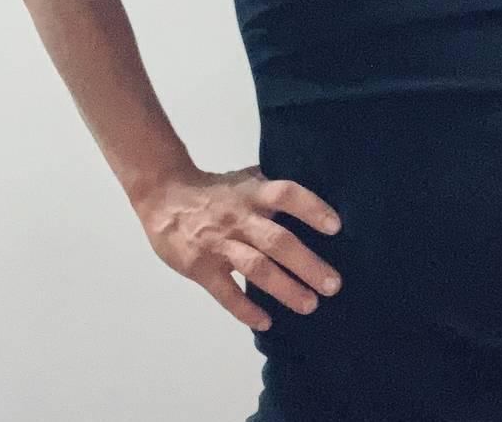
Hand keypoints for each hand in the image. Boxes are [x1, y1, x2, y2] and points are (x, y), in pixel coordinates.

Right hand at [133, 163, 343, 331]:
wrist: (165, 198)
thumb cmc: (217, 190)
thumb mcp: (247, 179)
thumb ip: (274, 188)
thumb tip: (315, 192)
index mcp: (254, 193)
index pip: (287, 195)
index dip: (312, 208)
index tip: (336, 227)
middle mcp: (240, 218)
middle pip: (277, 241)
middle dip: (307, 264)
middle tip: (333, 285)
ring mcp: (220, 244)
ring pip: (256, 268)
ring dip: (285, 289)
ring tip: (310, 305)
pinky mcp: (201, 268)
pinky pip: (225, 293)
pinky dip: (245, 310)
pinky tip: (265, 322)